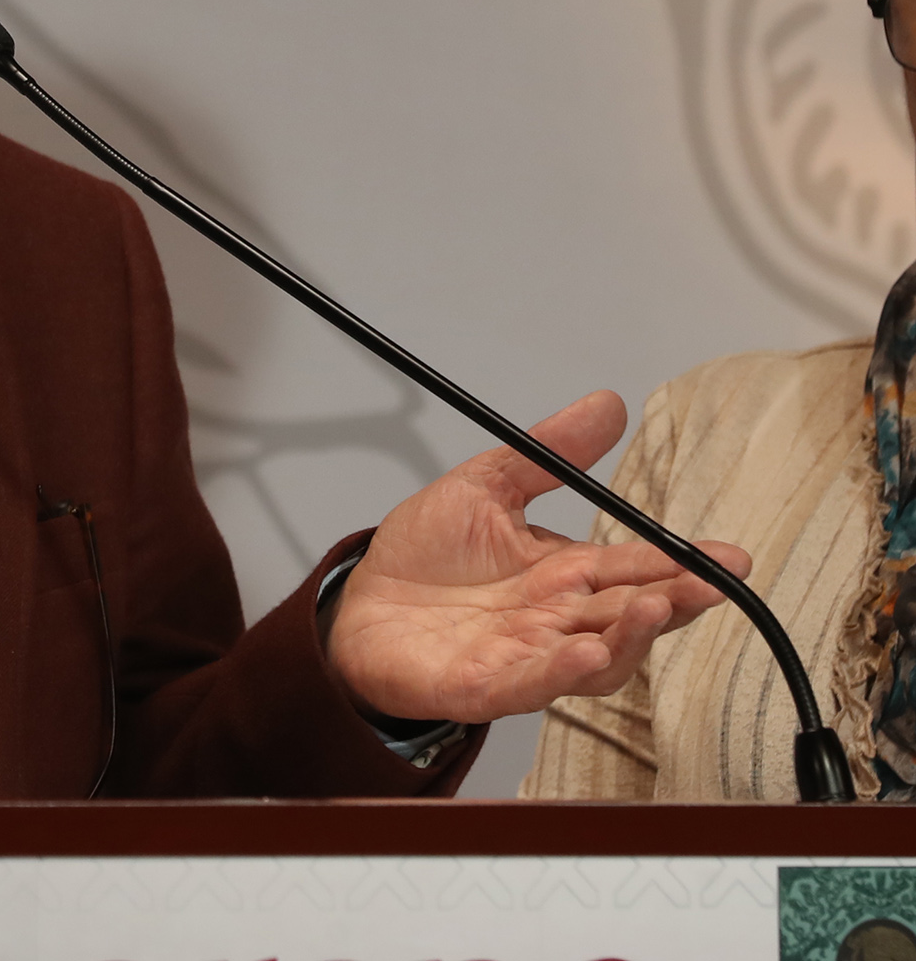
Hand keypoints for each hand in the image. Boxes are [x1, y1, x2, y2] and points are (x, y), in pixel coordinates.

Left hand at [324, 390, 751, 725]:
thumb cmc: (425, 558)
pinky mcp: (483, 685)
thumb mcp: (485, 487)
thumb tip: (607, 404)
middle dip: (675, 601)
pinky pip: (529, 684)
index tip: (731, 557)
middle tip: (712, 585)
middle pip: (630, 616)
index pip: (636, 569)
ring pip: (596, 659)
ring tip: (657, 608)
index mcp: (563, 574)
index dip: (684, 565)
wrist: (360, 605)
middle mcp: (555, 620)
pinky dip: (559, 672)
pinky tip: (585, 654)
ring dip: (629, 638)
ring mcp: (524, 656)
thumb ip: (546, 454)